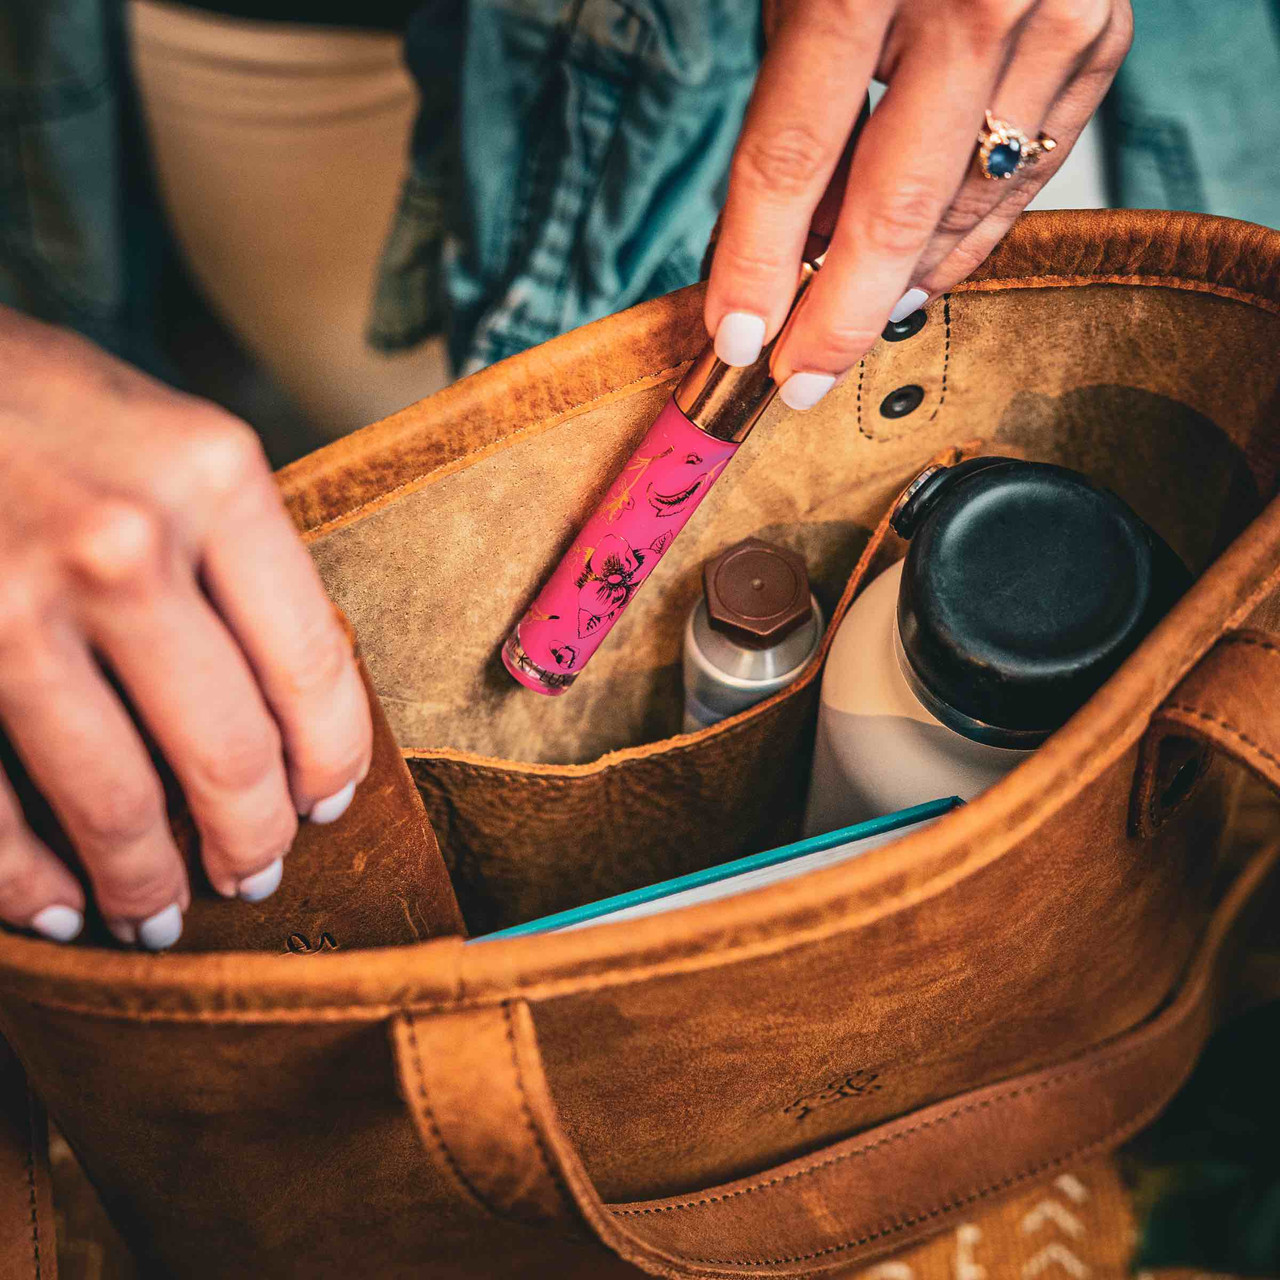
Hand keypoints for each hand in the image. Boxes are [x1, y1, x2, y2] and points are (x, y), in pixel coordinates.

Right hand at [0, 308, 371, 947]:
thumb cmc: (32, 396)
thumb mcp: (169, 434)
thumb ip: (240, 553)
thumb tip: (296, 700)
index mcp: (213, 478)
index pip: (314, 665)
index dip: (330, 759)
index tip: (327, 803)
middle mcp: (123, 544)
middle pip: (228, 752)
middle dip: (250, 840)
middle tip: (255, 877)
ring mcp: (10, 605)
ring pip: (114, 802)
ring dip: (146, 885)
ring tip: (159, 916)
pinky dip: (25, 882)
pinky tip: (56, 909)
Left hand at [706, 0, 1132, 406]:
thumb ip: (794, 102)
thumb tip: (784, 241)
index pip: (793, 154)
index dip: (759, 263)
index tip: (736, 340)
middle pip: (894, 207)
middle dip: (837, 315)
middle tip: (795, 380)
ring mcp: (1057, 15)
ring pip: (967, 203)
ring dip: (899, 284)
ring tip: (846, 331)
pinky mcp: (1102, 40)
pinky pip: (1031, 176)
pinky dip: (969, 237)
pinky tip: (921, 276)